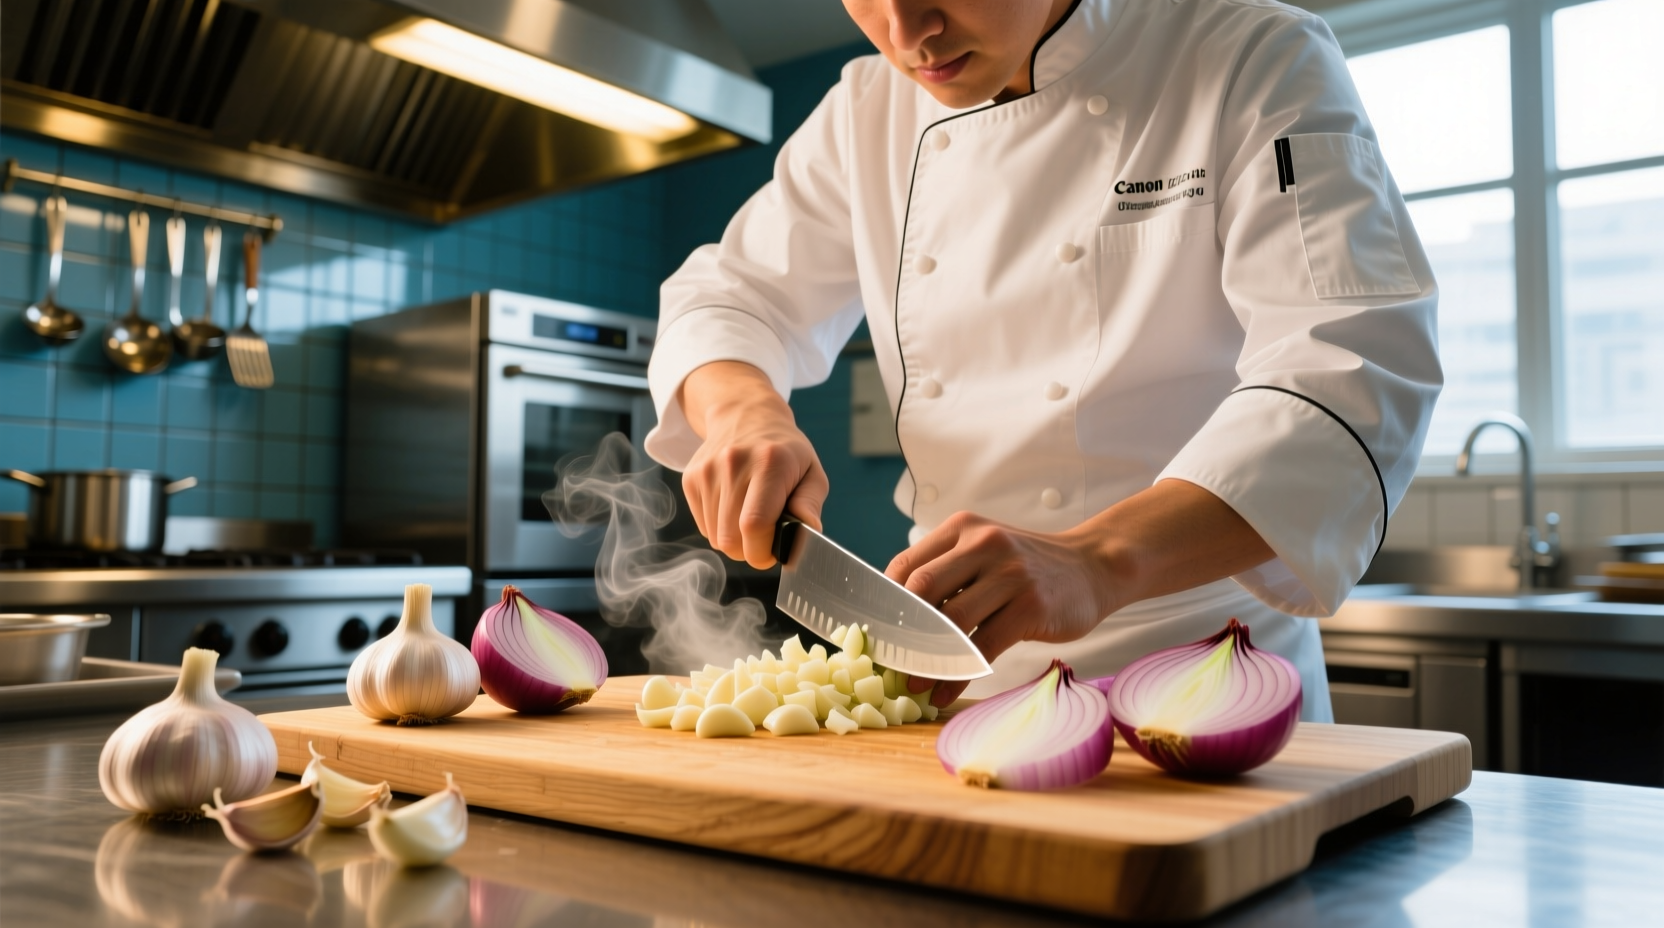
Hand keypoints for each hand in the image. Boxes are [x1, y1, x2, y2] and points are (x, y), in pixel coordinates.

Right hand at [679, 361, 828, 567]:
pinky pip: (704, 527)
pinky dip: (720, 529)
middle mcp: (733, 464)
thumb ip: (810, 504)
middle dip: (750, 552)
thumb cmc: (785, 451)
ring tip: (751, 519)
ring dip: (735, 541)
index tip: (774, 552)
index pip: (755, 524)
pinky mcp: (691, 478)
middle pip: (731, 538)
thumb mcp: (811, 471)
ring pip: (716, 538)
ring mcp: (707, 471)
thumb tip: (808, 531)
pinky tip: (734, 509)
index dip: (763, 552)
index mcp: (769, 462)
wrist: (745, 415)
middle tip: (765, 539)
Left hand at [888, 480, 1276, 707]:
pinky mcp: (1030, 606)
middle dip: (899, 632)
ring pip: (950, 622)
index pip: (906, 564)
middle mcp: (984, 544)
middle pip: (921, 589)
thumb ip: (947, 572)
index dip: (884, 604)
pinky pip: (981, 647)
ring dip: (925, 660)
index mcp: (963, 528)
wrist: (1094, 566)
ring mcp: (1010, 574)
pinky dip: (957, 675)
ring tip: (913, 686)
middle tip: (888, 664)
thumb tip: (896, 619)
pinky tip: (944, 693)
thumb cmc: (1030, 567)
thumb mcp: (985, 551)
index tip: (875, 635)